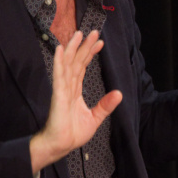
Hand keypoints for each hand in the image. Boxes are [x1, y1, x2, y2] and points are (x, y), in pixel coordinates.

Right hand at [30, 30, 122, 172]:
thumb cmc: (73, 133)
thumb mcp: (94, 118)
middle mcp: (68, 87)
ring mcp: (62, 89)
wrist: (61, 146)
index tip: (99, 42)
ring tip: (79, 34)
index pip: (83, 67)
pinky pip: (59, 76)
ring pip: (68, 64)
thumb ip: (105, 105)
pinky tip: (61, 50)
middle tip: (93, 32)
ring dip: (73, 48)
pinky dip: (60, 62)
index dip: (90, 54)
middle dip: (84, 46)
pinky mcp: (58, 95)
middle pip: (76, 62)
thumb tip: (119, 93)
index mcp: (75, 91)